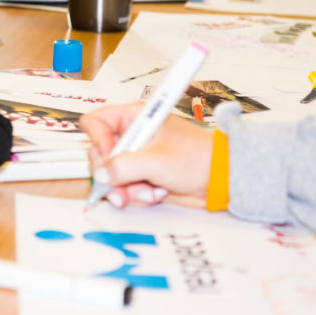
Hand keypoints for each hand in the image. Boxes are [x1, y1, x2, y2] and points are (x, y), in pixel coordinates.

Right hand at [78, 103, 213, 208]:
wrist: (219, 180)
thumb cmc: (197, 158)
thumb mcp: (158, 160)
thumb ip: (124, 167)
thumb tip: (100, 174)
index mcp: (133, 118)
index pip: (96, 122)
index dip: (97, 140)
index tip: (108, 156)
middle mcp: (130, 136)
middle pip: (98, 154)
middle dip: (110, 174)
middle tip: (120, 187)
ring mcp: (134, 158)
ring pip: (109, 176)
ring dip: (125, 190)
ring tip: (148, 192)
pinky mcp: (139, 177)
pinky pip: (122, 189)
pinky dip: (136, 196)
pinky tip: (155, 194)